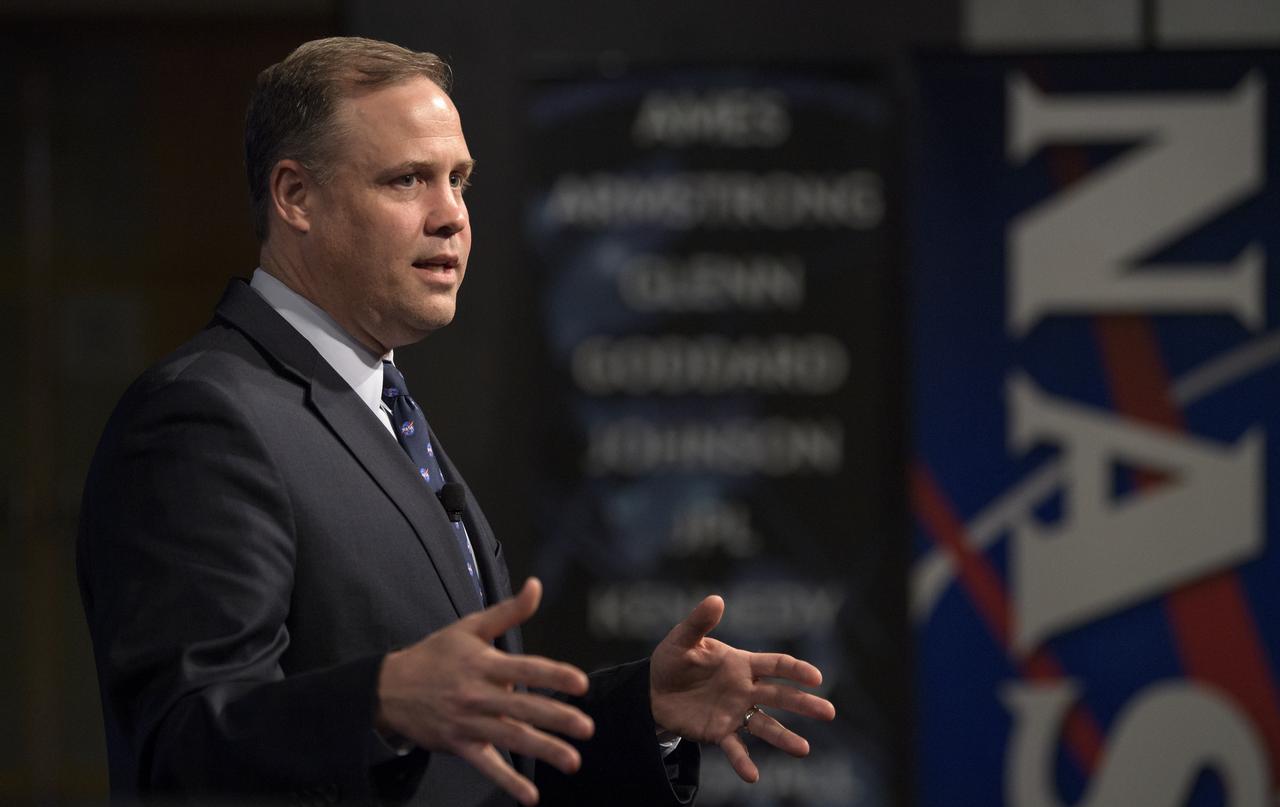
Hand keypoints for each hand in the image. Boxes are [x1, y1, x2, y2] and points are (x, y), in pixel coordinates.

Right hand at [376, 578, 593, 805]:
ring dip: (543, 751)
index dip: (553, 676)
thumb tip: (537, 586)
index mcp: (483, 663)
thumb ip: (508, 611)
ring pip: (511, 739)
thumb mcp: (470, 627)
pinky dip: (508, 782)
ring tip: (572, 761)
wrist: (389, 689)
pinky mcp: (460, 745)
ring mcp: (468, 722)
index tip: (579, 684)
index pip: (525, 668)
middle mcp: (478, 694)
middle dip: (557, 718)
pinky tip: (530, 797)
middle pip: (523, 707)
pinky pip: (487, 766)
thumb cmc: (435, 654)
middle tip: (586, 728)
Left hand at [649, 595, 835, 783]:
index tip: (816, 677)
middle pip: (780, 696)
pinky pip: (734, 748)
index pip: (775, 665)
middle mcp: (744, 689)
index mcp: (741, 664)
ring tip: (803, 750)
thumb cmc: (672, 660)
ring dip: (784, 738)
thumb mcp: (682, 640)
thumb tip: (716, 599)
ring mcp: (734, 712)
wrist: (652, 691)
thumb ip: (699, 622)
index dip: (795, 670)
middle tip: (829, 713)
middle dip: (805, 703)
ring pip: (765, 725)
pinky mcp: (719, 732)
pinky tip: (752, 775)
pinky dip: (743, 761)